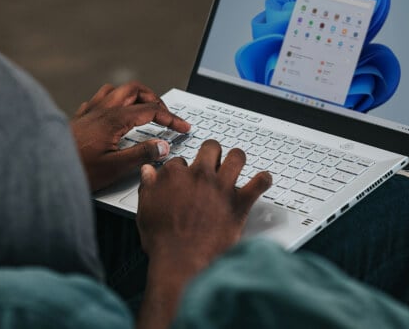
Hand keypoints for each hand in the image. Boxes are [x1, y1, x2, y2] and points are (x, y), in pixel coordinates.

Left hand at [70, 82, 189, 191]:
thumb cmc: (76, 170)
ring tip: (144, 109)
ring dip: (134, 95)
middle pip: (135, 90)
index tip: (183, 127)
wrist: (45, 169)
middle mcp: (102, 109)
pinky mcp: (79, 117)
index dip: (171, 118)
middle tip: (165, 115)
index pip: (151, 110)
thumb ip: (142, 155)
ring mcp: (89, 111)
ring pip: (116, 90)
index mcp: (114, 119)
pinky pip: (99, 99)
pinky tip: (114, 114)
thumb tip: (163, 146)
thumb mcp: (114, 168)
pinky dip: (114, 101)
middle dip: (154, 98)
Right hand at [137, 139, 270, 267]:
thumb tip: (148, 172)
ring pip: (237, 157)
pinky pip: (259, 183)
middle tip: (212, 162)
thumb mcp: (145, 209)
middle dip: (211, 153)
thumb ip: (148, 187)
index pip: (180, 161)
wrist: (181, 261)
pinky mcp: (239, 203)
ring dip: (237, 159)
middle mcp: (200, 175)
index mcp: (175, 175)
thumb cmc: (163, 240)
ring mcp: (221, 187)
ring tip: (236, 164)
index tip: (184, 178)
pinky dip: (263, 180)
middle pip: (211, 148)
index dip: (183, 169)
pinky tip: (262, 180)